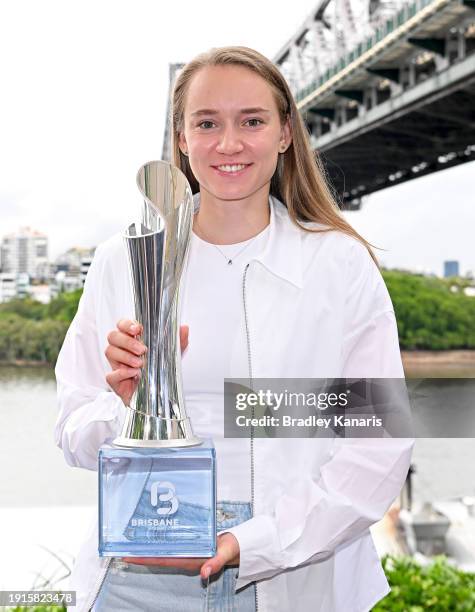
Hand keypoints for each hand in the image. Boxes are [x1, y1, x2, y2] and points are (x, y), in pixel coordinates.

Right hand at [105, 319, 188, 405]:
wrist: (156, 396)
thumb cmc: (159, 371)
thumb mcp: (172, 355)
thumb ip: (178, 341)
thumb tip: (184, 328)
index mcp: (132, 339)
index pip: (122, 325)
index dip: (126, 324)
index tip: (137, 329)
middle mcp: (121, 349)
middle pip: (113, 336)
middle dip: (127, 341)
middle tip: (142, 349)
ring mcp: (116, 365)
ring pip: (109, 351)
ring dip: (125, 356)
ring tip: (140, 363)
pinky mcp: (114, 381)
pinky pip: (111, 374)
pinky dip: (121, 373)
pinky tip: (134, 373)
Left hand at [122, 532, 239, 579]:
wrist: (235, 546)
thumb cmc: (229, 548)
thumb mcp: (225, 554)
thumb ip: (215, 563)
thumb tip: (204, 573)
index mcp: (190, 561)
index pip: (163, 561)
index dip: (145, 559)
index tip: (129, 557)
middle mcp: (185, 558)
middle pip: (159, 558)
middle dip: (141, 555)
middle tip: (123, 550)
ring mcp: (186, 553)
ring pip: (163, 553)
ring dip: (149, 550)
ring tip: (133, 544)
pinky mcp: (189, 547)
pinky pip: (171, 546)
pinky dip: (160, 543)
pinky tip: (153, 537)